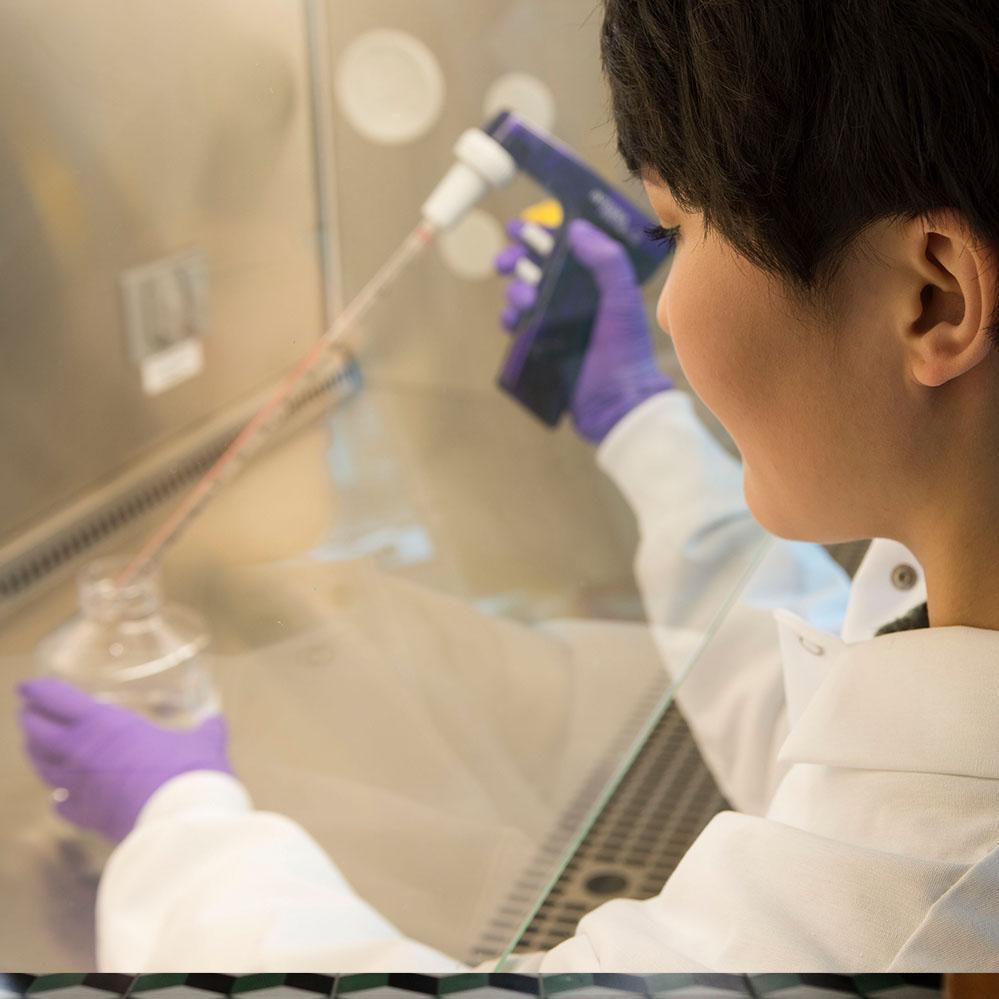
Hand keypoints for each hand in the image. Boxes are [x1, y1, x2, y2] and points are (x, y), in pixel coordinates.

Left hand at [18, 677, 233, 841]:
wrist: (181, 822)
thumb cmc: (188, 770)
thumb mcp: (203, 744)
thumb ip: (206, 732)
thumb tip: (216, 722)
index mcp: (104, 724)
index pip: (58, 700)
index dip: (39, 690)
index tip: (28, 685)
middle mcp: (81, 752)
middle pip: (38, 733)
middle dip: (30, 720)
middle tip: (28, 712)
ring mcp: (78, 787)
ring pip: (42, 767)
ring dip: (36, 755)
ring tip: (36, 747)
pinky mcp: (85, 816)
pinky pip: (61, 805)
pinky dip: (58, 798)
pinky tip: (60, 798)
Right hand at [495, 216, 672, 442]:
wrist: (614, 400)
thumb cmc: (625, 349)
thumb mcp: (622, 299)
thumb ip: (606, 260)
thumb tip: (575, 228)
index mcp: (590, 281)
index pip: (560, 248)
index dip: (537, 234)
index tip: (519, 226)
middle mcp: (569, 298)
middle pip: (531, 268)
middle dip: (513, 259)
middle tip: (506, 261)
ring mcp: (552, 322)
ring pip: (519, 294)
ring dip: (514, 290)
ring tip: (526, 299)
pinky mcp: (538, 347)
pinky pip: (516, 326)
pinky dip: (510, 318)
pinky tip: (515, 319)